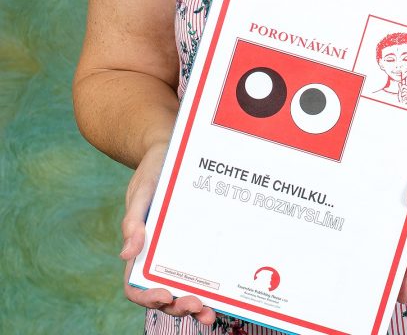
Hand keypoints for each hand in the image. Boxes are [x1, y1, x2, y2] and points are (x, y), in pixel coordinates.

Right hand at [119, 141, 216, 324]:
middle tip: (197, 306)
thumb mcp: (141, 191)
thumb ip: (133, 221)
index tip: (165, 295)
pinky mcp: (198, 242)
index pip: (136, 284)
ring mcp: (179, 250)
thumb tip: (126, 254)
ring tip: (210, 313)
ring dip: (195, 305)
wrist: (172, 149)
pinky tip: (224, 293)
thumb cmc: (153, 170)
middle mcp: (159, 254)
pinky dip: (210, 286)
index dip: (147, 297)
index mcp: (140, 247)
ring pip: (184, 288)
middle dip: (179, 306)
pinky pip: (202, 268)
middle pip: (163, 294)